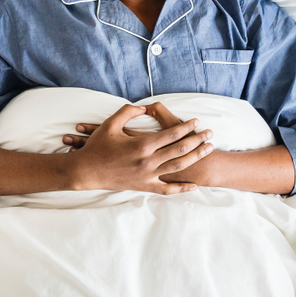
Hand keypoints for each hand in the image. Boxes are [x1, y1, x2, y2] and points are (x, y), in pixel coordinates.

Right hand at [63, 102, 213, 193]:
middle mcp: (147, 161)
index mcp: (141, 145)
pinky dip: (181, 189)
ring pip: (177, 167)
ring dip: (195, 157)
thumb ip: (128, 112)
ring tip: (208, 149)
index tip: (196, 121)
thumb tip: (144, 107)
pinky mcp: (143, 186)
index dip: (186, 126)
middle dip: (197, 140)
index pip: (171, 134)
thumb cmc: (97, 147)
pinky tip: (194, 186)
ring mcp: (147, 175)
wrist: (86, 171)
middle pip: (180, 149)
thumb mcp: (110, 124)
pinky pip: (166, 189)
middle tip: (210, 133)